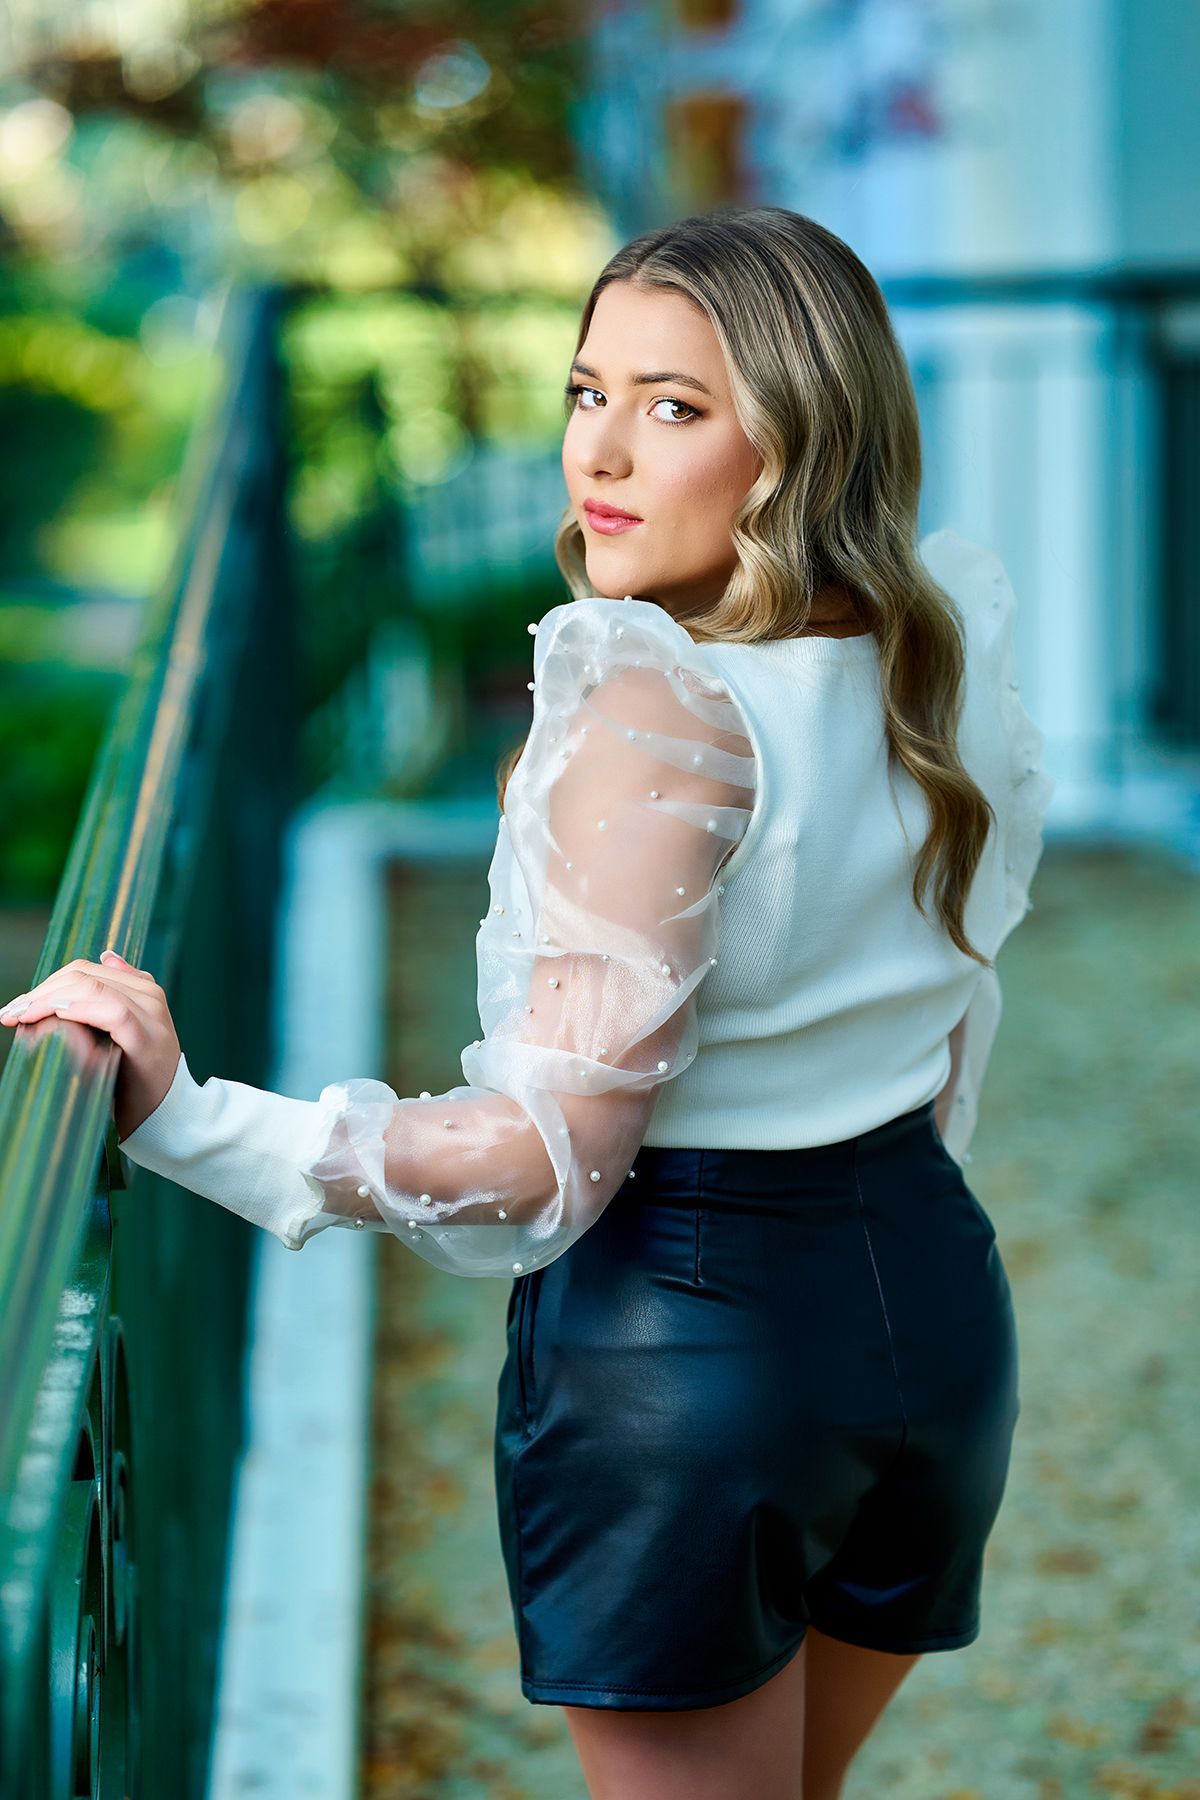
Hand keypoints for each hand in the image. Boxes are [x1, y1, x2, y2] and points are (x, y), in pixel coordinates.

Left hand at [0, 950, 181, 1143]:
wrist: (167, 1114)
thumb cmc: (139, 1078)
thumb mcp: (127, 1031)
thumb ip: (116, 995)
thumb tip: (106, 956)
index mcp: (144, 991)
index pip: (86, 970)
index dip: (47, 982)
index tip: (17, 1005)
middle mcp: (149, 998)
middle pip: (85, 976)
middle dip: (42, 991)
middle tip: (11, 1012)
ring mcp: (151, 1018)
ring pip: (95, 988)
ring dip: (50, 999)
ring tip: (23, 1016)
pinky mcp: (147, 1041)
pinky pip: (113, 1012)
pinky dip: (81, 1009)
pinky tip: (58, 1016)